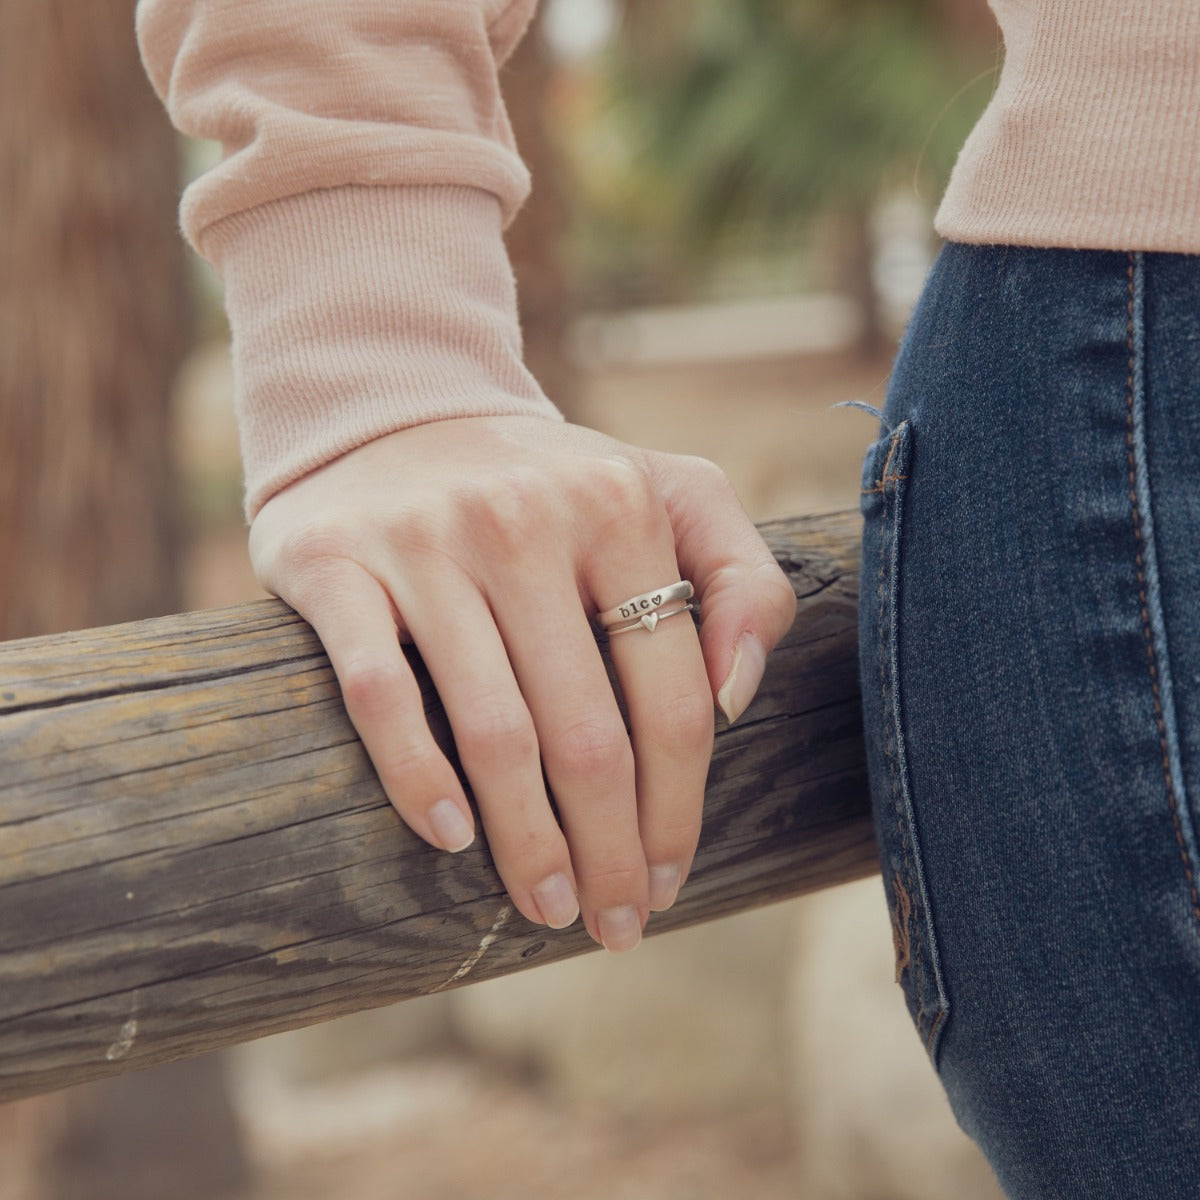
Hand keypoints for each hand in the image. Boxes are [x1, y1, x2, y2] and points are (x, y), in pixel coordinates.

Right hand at [248, 416, 795, 950]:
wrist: (393, 411)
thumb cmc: (548, 484)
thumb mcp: (668, 493)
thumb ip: (742, 577)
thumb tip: (738, 694)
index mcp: (622, 508)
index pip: (671, 696)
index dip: (677, 807)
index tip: (671, 878)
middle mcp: (526, 520)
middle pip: (586, 732)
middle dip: (611, 850)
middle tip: (614, 924)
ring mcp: (427, 543)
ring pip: (492, 729)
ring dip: (527, 842)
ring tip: (548, 905)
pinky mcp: (336, 566)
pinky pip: (379, 693)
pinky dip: (416, 775)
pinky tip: (452, 837)